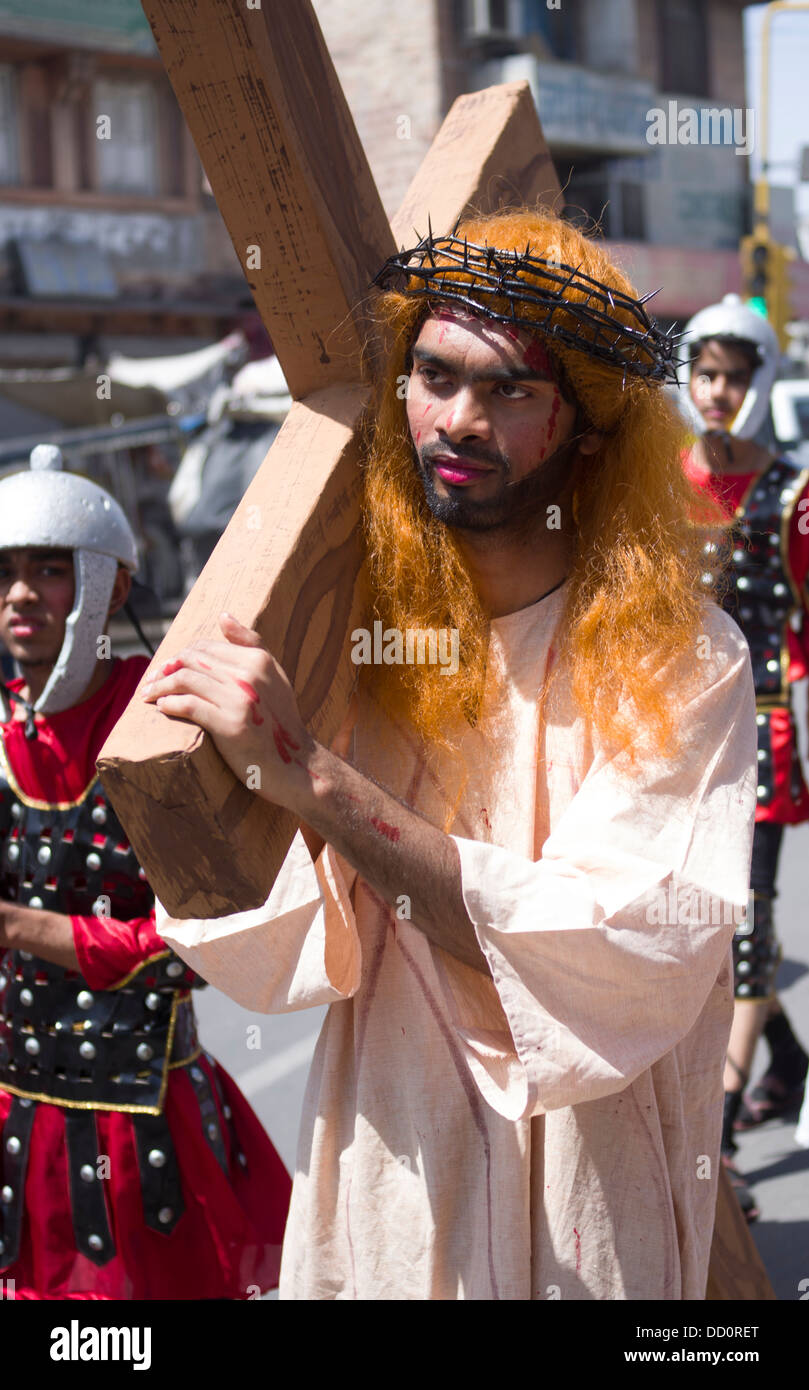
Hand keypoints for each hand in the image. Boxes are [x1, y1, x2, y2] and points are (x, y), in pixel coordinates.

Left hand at [141, 613, 314, 808]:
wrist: (295, 764)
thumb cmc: (279, 721)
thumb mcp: (274, 676)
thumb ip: (250, 644)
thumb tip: (223, 616)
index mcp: (259, 660)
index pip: (205, 646)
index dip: (181, 655)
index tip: (165, 668)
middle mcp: (250, 675)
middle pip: (192, 660)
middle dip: (165, 669)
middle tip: (150, 682)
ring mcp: (241, 699)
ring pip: (185, 680)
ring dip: (160, 687)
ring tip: (148, 695)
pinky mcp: (231, 725)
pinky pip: (188, 705)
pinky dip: (169, 704)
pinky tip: (162, 707)